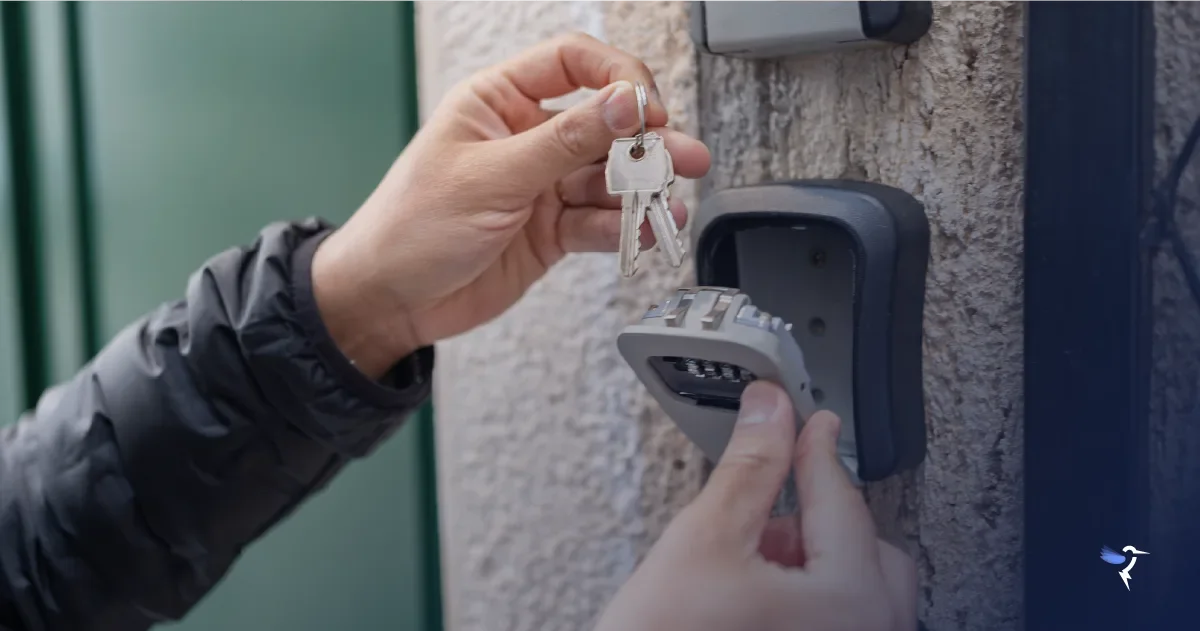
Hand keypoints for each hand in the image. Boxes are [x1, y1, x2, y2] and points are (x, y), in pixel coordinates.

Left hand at [310, 32, 711, 376]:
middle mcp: (525, 138)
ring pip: (607, 178)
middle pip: (602, 124)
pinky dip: (623, 227)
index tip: (645, 108)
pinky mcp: (550, 231)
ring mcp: (540, 186)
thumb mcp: (491, 177)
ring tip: (667, 203)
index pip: (573, 63)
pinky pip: (598, 222)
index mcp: (498, 101)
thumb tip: (622, 104)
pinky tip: (645, 231)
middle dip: (645, 141)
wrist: (388, 301)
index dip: (616, 78)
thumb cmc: (410, 227)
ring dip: (641, 190)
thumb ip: (563, 142)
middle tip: (682, 155)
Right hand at [593, 382, 917, 630]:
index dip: (813, 446)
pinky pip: (841, 619)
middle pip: (864, 545)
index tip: (808, 418)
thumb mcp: (706, 540)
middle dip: (813, 521)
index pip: (840, 497)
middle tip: (761, 516)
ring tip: (747, 568)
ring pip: (853, 584)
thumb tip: (771, 411)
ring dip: (810, 560)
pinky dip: (808, 595)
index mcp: (851, 602)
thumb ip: (749, 466)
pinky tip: (755, 600)